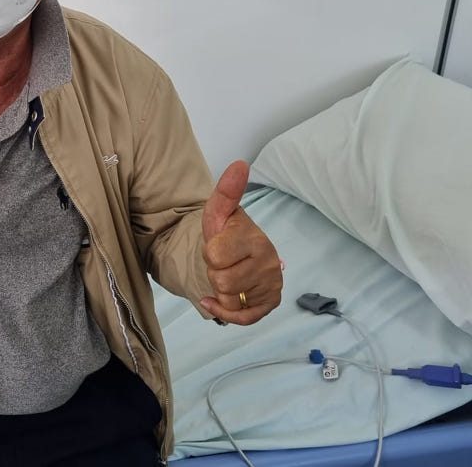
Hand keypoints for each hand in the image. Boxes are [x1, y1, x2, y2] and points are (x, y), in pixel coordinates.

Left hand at [200, 160, 281, 323]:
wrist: (237, 255)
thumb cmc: (226, 233)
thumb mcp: (218, 212)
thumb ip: (226, 190)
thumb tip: (240, 163)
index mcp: (257, 240)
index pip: (214, 256)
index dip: (208, 252)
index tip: (218, 246)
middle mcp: (271, 263)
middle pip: (220, 280)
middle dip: (214, 273)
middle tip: (223, 262)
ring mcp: (272, 286)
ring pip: (228, 299)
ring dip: (220, 290)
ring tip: (228, 275)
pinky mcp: (270, 304)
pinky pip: (241, 318)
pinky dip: (224, 310)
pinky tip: (218, 299)